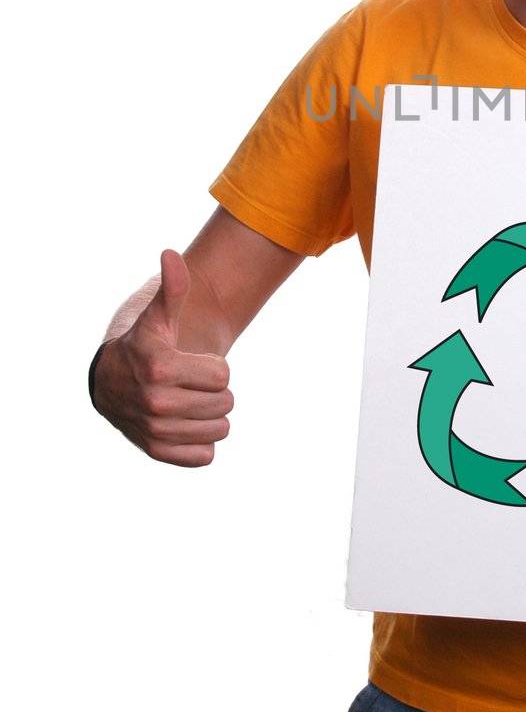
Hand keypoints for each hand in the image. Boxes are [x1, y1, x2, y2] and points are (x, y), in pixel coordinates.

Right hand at [94, 250, 232, 467]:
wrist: (113, 384)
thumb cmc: (145, 345)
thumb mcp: (158, 318)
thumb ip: (173, 289)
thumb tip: (170, 254)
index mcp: (159, 368)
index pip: (224, 376)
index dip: (213, 368)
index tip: (190, 363)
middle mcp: (154, 403)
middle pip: (226, 404)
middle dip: (214, 392)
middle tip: (189, 384)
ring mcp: (155, 431)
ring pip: (220, 430)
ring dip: (210, 416)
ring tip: (187, 403)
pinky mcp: (158, 453)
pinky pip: (205, 456)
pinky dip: (201, 443)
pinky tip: (183, 425)